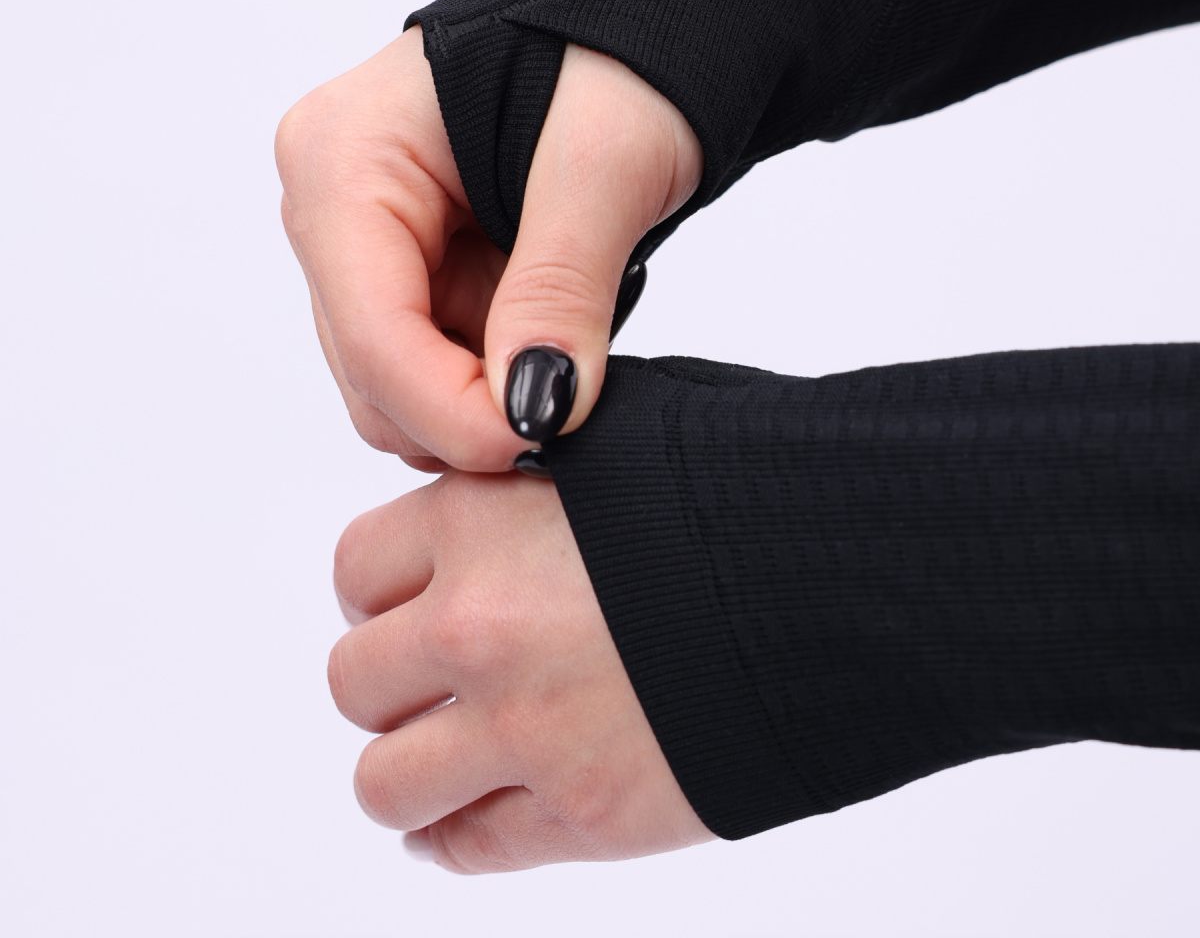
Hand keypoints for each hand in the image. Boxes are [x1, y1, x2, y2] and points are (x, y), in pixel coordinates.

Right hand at [275, 28, 700, 471]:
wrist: (659, 17)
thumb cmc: (628, 52)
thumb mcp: (601, 166)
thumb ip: (557, 291)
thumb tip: (534, 410)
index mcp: (342, 159)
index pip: (372, 336)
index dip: (454, 412)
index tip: (545, 440)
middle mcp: (334, 203)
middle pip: (373, 374)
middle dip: (468, 409)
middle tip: (572, 405)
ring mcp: (371, 238)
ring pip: (402, 382)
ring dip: (485, 395)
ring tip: (571, 349)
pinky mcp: (417, 262)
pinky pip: (440, 359)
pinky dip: (498, 373)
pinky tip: (554, 338)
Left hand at [328, 471, 713, 872]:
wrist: (856, 573)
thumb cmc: (751, 486)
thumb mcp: (620, 435)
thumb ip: (530, 474)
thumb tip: (500, 493)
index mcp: (481, 517)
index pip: (358, 568)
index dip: (384, 588)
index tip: (414, 601)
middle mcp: (481, 624)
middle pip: (357, 680)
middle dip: (395, 680)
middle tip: (442, 680)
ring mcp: (527, 729)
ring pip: (384, 782)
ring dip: (411, 769)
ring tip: (452, 755)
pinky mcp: (586, 815)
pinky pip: (463, 849)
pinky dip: (456, 835)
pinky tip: (477, 814)